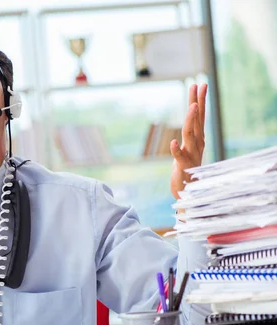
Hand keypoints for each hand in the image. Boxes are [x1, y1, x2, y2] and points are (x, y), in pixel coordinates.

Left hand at [170, 83, 206, 199]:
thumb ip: (190, 134)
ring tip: (192, 106)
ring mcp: (191, 154)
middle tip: (199, 86)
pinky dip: (176, 149)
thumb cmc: (186, 168)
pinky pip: (179, 156)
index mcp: (197, 138)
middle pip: (197, 120)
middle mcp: (197, 144)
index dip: (199, 100)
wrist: (188, 190)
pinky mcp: (183, 166)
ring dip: (191, 120)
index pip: (199, 116)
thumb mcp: (188, 148)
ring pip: (191, 134)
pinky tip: (173, 142)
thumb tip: (191, 119)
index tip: (200, 84)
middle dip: (198, 102)